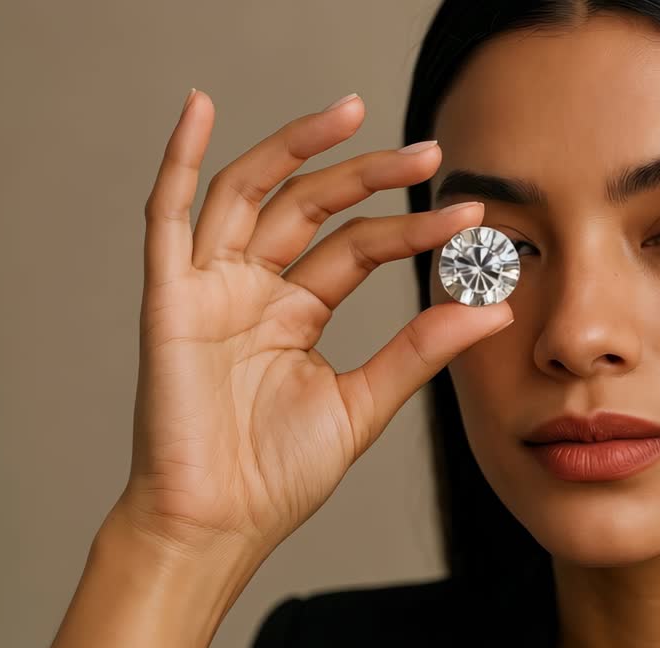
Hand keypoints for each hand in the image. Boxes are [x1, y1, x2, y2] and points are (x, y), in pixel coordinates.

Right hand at [121, 89, 510, 557]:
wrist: (219, 526)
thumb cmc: (277, 475)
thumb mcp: (363, 404)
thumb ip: (420, 350)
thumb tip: (494, 307)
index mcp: (295, 313)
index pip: (358, 248)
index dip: (412, 229)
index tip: (471, 221)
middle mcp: (253, 290)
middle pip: (311, 207)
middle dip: (368, 174)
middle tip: (429, 152)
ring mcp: (209, 289)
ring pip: (249, 193)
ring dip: (295, 147)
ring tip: (350, 111)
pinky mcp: (169, 301)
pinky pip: (166, 218)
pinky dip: (177, 159)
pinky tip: (199, 108)